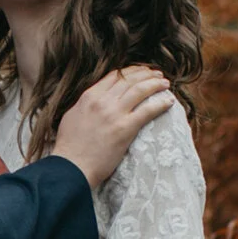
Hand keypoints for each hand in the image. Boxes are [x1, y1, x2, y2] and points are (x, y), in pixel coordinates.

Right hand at [53, 67, 174, 189]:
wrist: (71, 167)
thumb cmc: (68, 147)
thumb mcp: (72, 117)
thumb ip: (86, 105)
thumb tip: (94, 101)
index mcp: (89, 96)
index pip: (113, 76)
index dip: (129, 71)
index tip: (139, 72)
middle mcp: (102, 101)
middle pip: (129, 80)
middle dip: (145, 74)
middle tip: (157, 74)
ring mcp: (115, 114)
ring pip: (140, 90)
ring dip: (155, 84)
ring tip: (165, 84)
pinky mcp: (125, 128)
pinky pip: (148, 111)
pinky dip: (160, 104)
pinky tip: (169, 101)